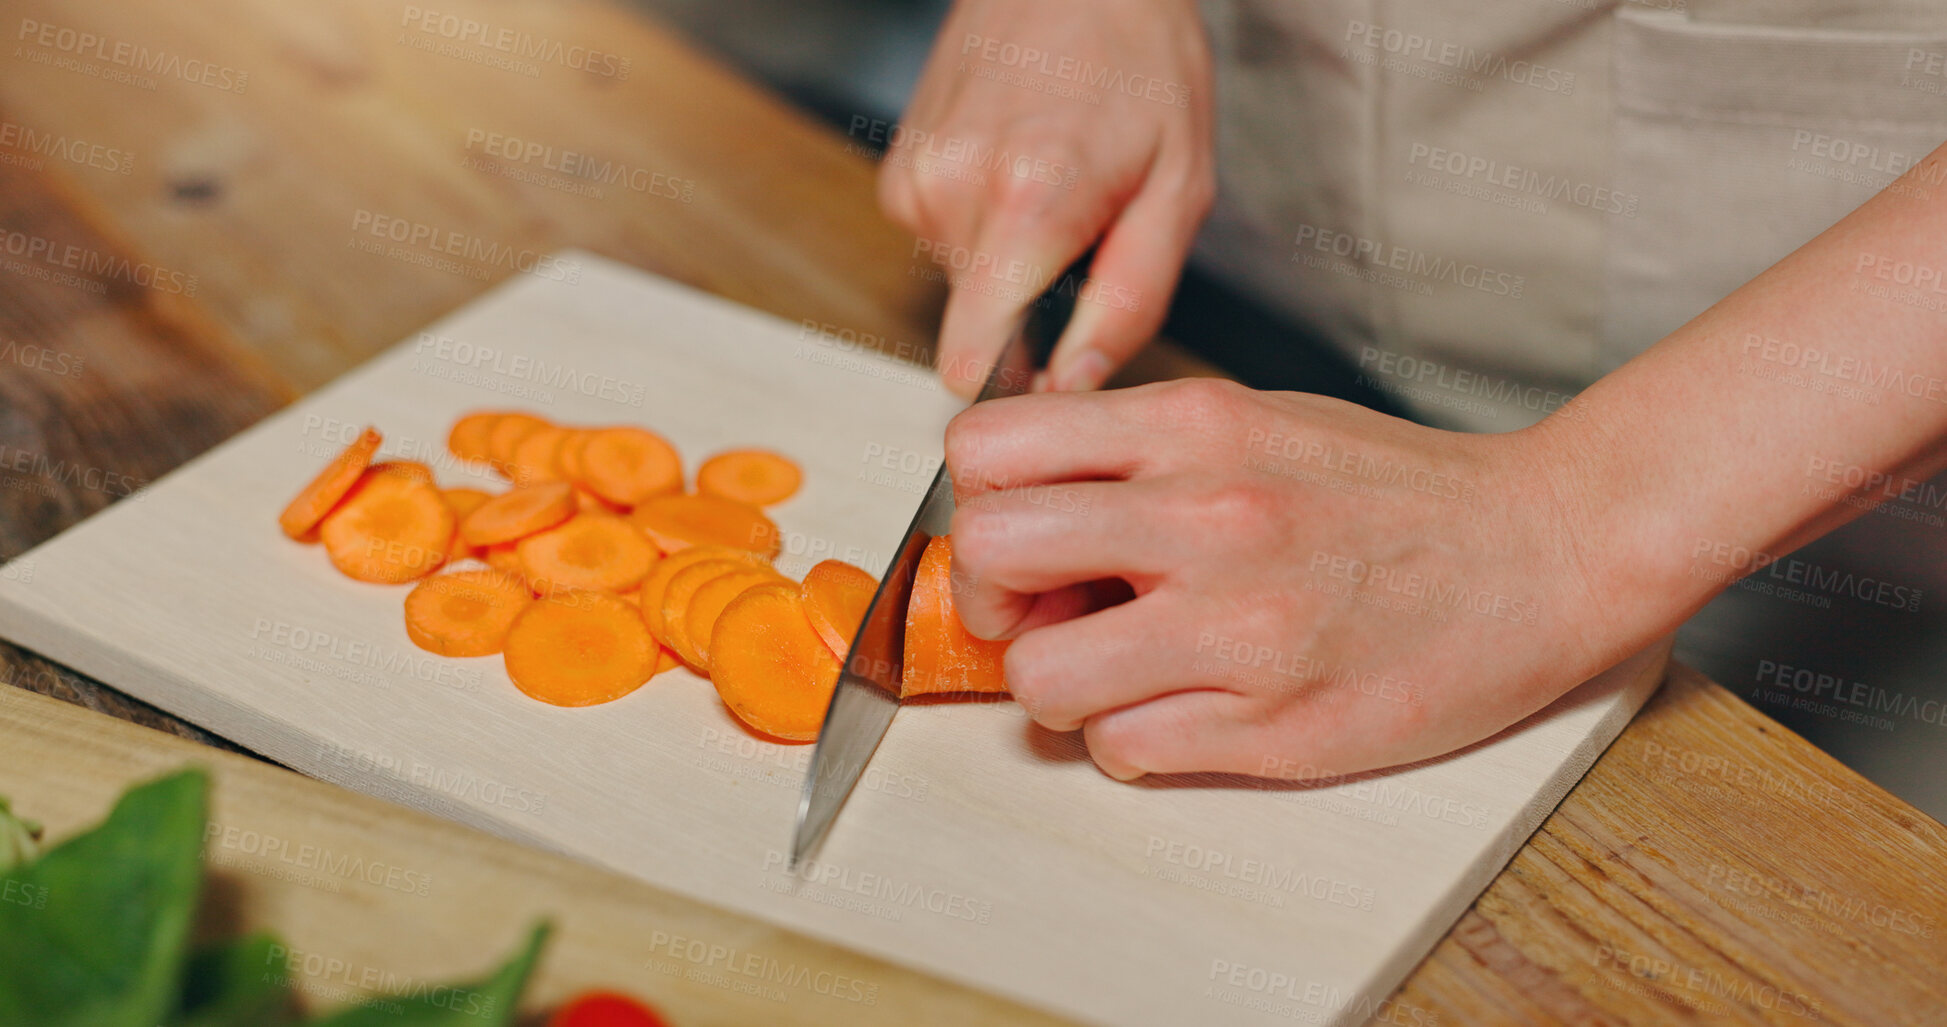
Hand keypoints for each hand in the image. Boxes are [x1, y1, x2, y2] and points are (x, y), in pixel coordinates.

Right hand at [880, 0, 1213, 395]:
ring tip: (1054, 188)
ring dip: (1009, 261)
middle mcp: (953, 192)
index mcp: (1029, 204)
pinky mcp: (898, 170)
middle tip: (1082, 236)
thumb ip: (1131, 301)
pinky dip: (983, 225)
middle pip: (976, 326)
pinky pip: (943, 240)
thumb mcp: (1180, 189)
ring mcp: (915, 178)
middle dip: (1030, 306)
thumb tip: (1076, 384)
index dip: (1014, 385)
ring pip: (960, 283)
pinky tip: (1018, 169)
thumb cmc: (1140, 66)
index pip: (971, 359)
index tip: (1050, 373)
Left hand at [944, 379, 1636, 780]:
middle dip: (993, 600)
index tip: (1022, 537)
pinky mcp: (1277, 725)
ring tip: (1119, 673)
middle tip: (1046, 613)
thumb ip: (1137, 457)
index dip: (978, 503)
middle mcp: (1204, 516)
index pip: (985, 449)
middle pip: (988, 555)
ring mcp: (1240, 627)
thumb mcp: (1255, 423)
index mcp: (1192, 426)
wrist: (1549, 546)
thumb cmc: (1397, 493)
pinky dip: (1131, 742)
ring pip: (1040, 680)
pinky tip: (1186, 711)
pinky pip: (1122, 750)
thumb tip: (1027, 514)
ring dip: (1059, 689)